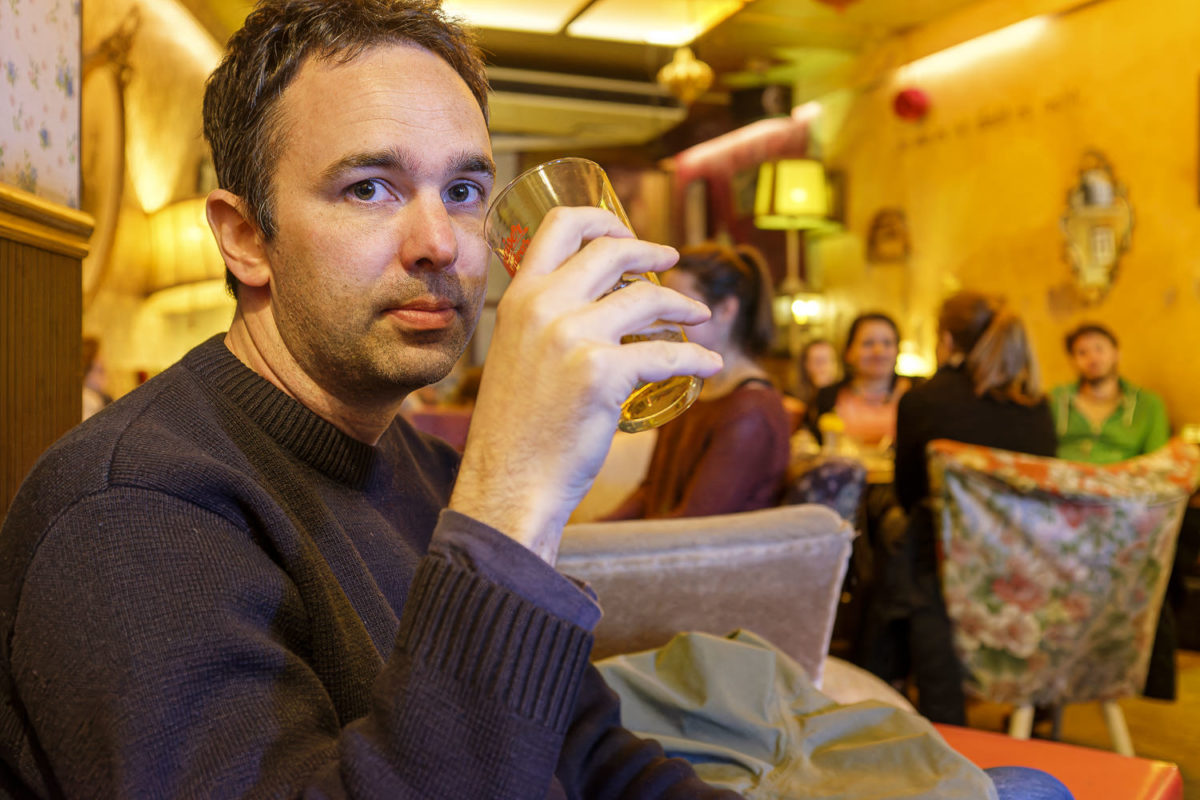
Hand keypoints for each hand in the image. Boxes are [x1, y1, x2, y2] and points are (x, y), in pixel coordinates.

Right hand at [449, 207, 722, 561]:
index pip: (560, 226)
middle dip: (652, 251)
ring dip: (683, 304)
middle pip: (612, 252)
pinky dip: (697, 359)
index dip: (602, 218)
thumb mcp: (514, 356)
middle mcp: (543, 307)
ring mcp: (573, 337)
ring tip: (698, 317)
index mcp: (519, 298)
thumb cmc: (514, 431)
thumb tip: (588, 311)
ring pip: (647, 298)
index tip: (626, 233)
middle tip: (673, 261)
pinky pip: (667, 355)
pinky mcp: (602, 373)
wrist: (508, 483)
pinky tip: (709, 365)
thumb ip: (540, 326)